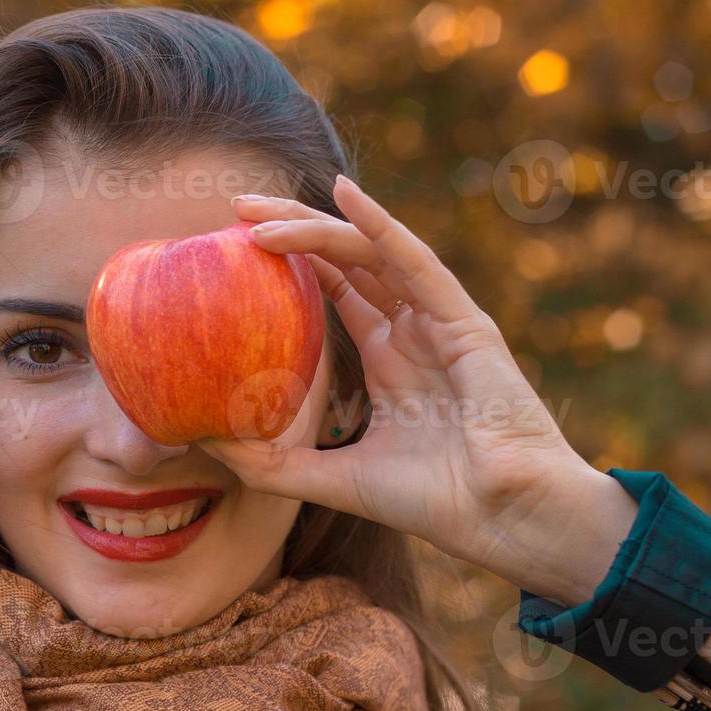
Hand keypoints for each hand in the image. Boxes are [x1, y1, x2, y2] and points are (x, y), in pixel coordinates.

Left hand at [196, 176, 639, 606]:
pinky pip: (413, 260)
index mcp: (389, 358)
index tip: (232, 248)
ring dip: (311, 225)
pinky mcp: (462, 320)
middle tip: (233, 210)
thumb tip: (207, 445)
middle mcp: (412, 329)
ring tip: (253, 212)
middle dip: (289, 229)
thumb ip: (274, 466)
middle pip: (343, 259)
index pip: (333, 290)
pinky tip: (341, 193)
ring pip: (367, 251)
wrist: (502, 518)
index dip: (288, 263)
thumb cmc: (434, 503)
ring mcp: (438, 320)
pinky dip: (378, 224)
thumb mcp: (333, 480)